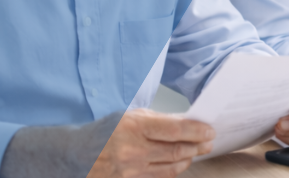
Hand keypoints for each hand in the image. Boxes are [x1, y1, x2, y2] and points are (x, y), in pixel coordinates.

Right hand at [87, 109, 214, 177]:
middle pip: (177, 151)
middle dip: (198, 146)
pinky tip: (180, 162)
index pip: (176, 130)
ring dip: (188, 159)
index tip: (210, 131)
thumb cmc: (107, 131)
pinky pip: (160, 177)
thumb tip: (189, 122)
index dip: (197, 131)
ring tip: (196, 151)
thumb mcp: (132, 117)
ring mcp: (131, 170)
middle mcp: (133, 150)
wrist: (78, 153)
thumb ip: (161, 120)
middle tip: (209, 142)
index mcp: (134, 127)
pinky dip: (173, 170)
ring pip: (172, 168)